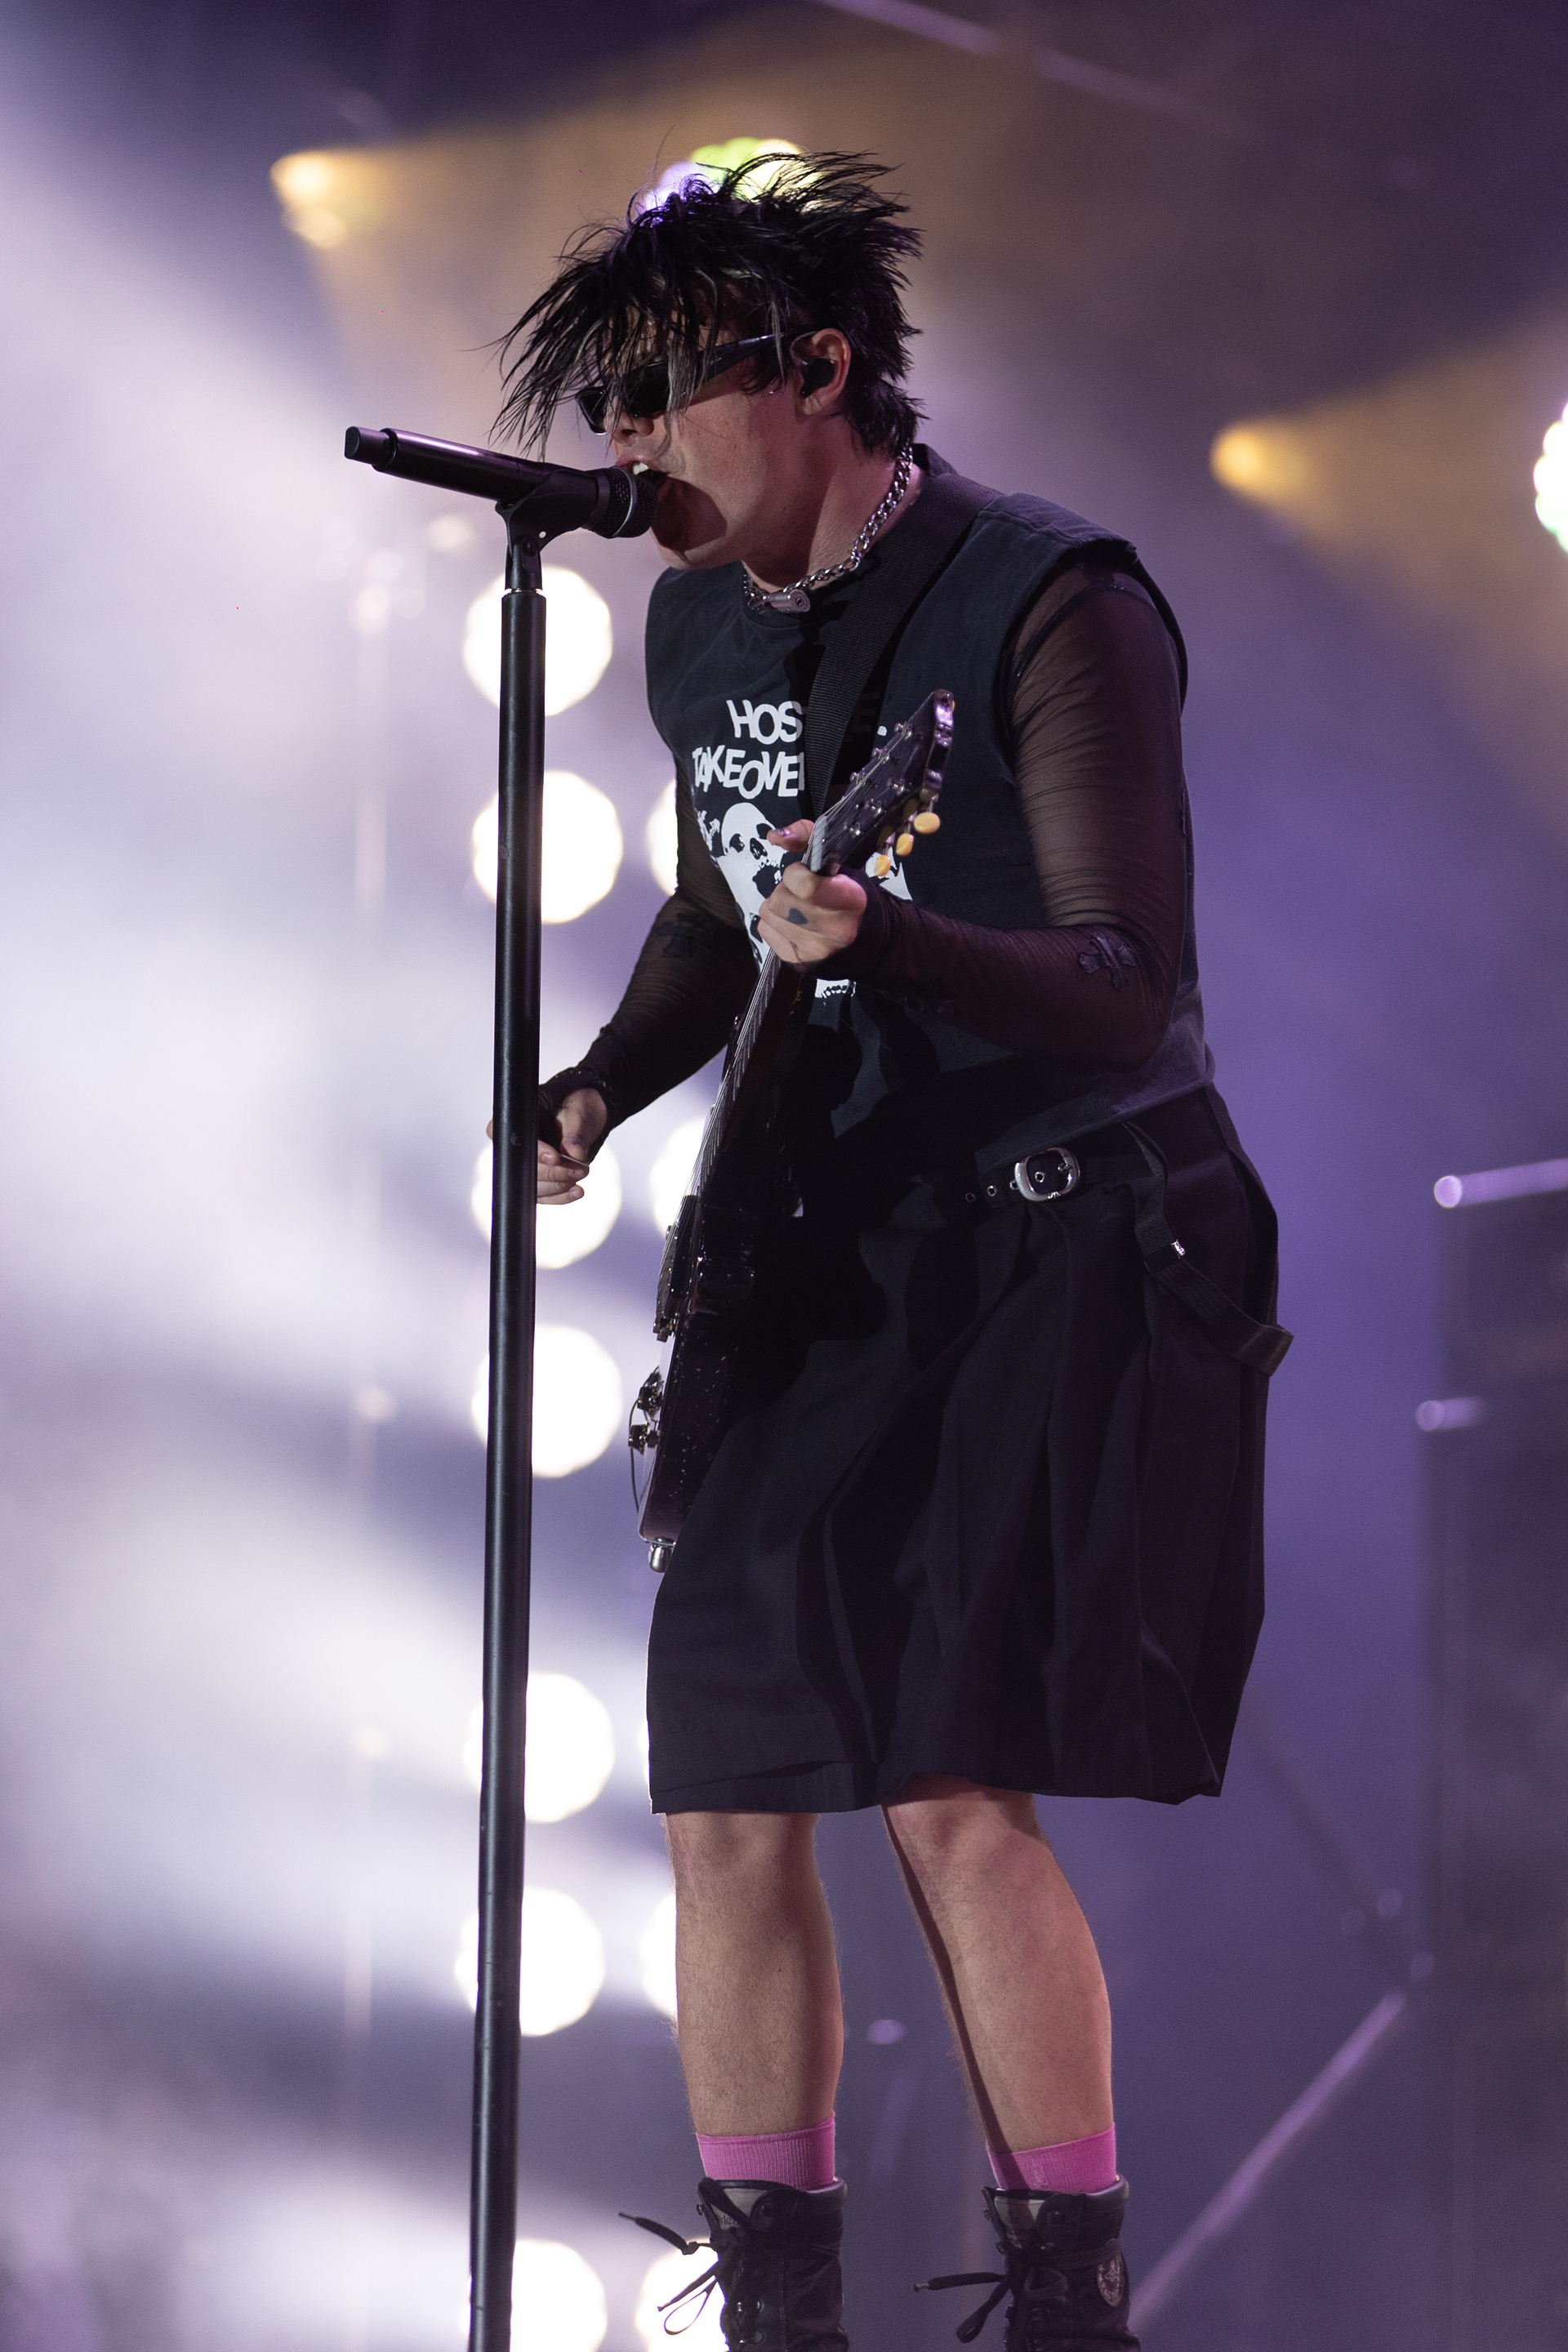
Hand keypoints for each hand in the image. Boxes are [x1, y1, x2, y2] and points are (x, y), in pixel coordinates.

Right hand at [484, 1088, 606, 1204]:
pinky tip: (577, 1191)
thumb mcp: (579, 1112)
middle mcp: (517, 1144)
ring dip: (558, 1186)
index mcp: (518, 1119)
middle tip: (578, 1169)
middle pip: (520, 1169)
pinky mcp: (538, 1178)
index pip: (510, 1139)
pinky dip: (561, 1197)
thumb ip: (576, 1133)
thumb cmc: (578, 1104)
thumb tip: (574, 1153)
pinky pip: (544, 1196)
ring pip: (532, 1186)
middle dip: (552, 1173)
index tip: (555, 1157)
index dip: (532, 1152)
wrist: (588, 1115)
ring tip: (581, 1173)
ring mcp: (526, 1163)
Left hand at [755, 820, 866, 965]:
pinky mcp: (798, 962)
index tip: (805, 875)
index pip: (803, 885)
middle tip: (804, 894)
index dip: (797, 874)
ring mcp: (815, 950)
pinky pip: (765, 930)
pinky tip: (794, 923)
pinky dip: (775, 923)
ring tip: (800, 908)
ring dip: (778, 906)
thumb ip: (807, 837)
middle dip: (786, 890)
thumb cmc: (853, 898)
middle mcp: (834, 930)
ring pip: (768, 913)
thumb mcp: (842, 863)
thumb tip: (774, 836)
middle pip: (779, 900)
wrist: (870, 943)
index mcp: (850, 901)